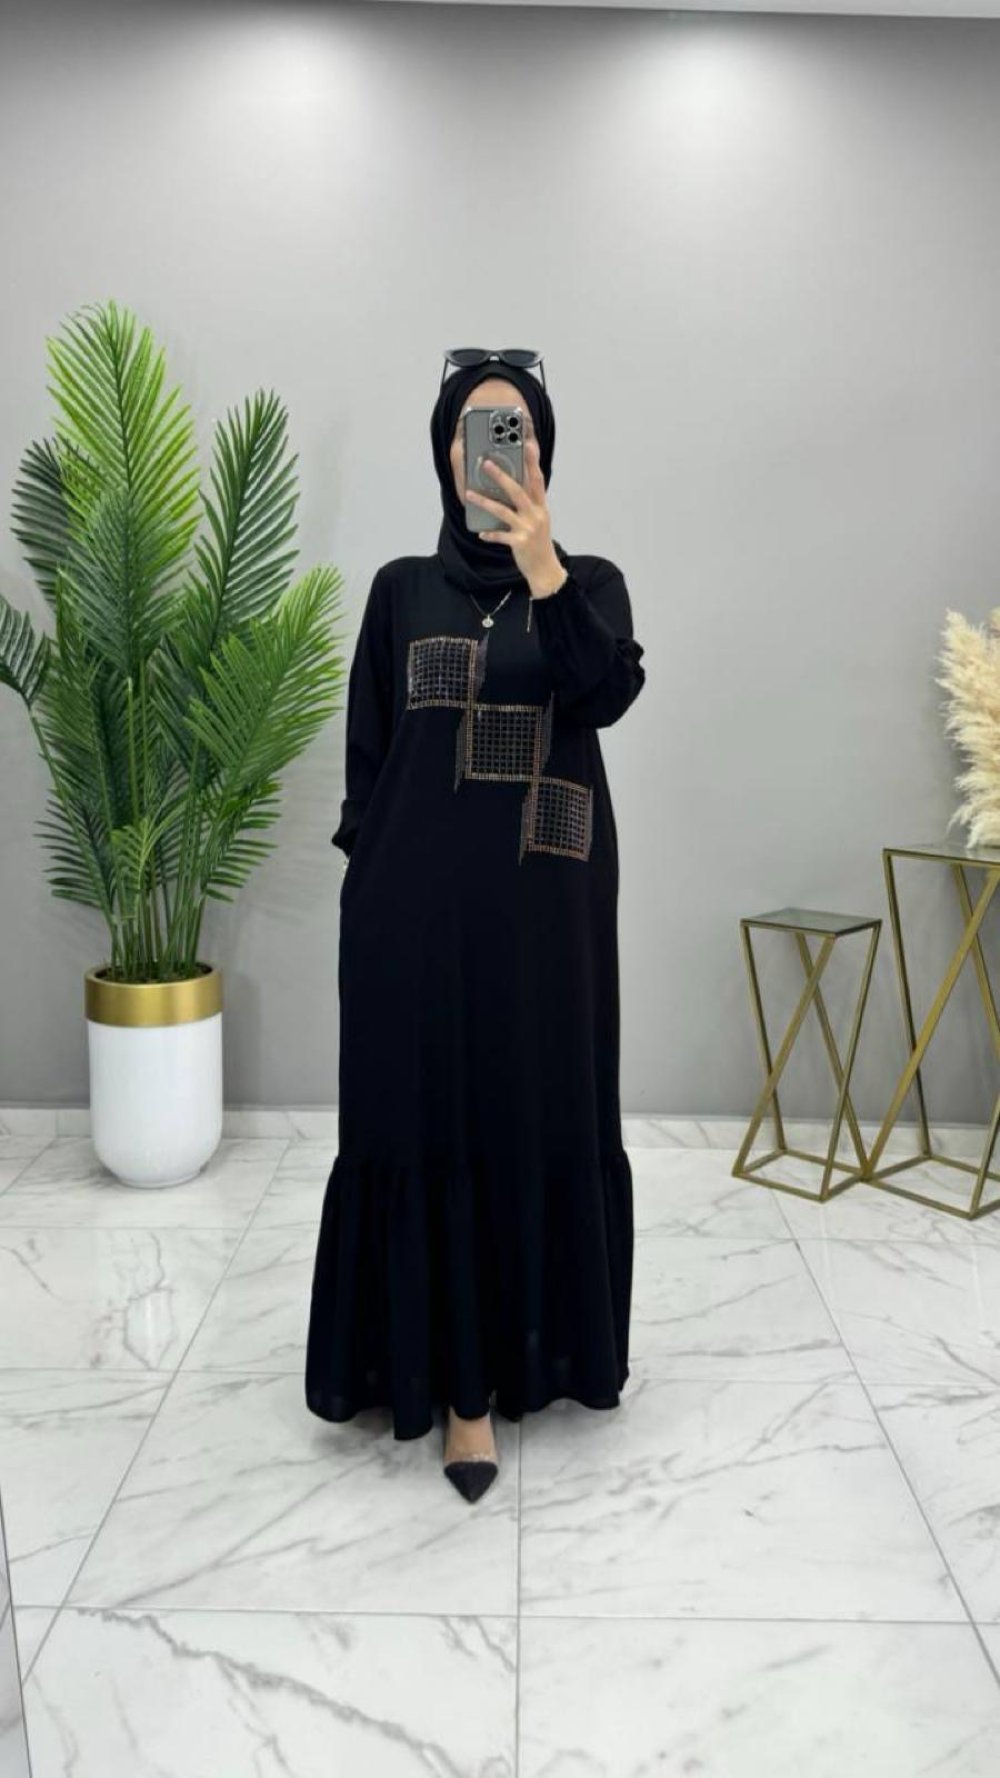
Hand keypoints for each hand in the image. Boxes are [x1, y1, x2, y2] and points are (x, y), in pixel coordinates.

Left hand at [464, 437, 566, 594]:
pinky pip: (500, 535)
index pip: (537, 480)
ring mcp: (528, 528)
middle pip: (517, 490)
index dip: (533, 462)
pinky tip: (481, 534)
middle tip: (487, 463)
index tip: (528, 445)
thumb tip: (511, 489)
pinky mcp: (519, 543)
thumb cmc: (539, 543)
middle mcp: (536, 515)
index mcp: (541, 507)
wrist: (546, 569)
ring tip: (470, 494)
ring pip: (503, 511)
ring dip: (485, 502)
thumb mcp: (539, 520)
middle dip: (501, 476)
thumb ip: (529, 505)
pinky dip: (490, 534)